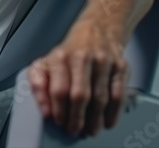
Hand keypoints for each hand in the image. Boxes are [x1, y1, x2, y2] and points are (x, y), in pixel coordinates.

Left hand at [27, 17, 128, 136]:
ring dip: (95, 120)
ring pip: (100, 98)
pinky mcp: (120, 66)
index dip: (58, 110)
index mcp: (61, 57)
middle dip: (76, 118)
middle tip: (74, 130)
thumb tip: (43, 109)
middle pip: (80, 95)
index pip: (59, 89)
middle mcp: (82, 57)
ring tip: (89, 130)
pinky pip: (118, 95)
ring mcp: (103, 61)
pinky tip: (107, 122)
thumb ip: (38, 83)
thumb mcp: (47, 61)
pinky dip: (114, 113)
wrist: (97, 29)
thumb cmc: (70, 51)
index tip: (58, 122)